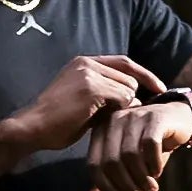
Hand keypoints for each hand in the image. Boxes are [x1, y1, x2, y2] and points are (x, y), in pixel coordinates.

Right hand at [8, 55, 163, 154]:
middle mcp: (87, 62)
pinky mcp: (91, 88)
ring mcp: (89, 73)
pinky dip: (118, 110)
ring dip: (122, 106)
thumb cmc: (56, 122)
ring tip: (104, 119)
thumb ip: (106, 95)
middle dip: (134, 95)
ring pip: (128, 88)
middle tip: (133, 112)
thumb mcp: (83, 102)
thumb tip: (136, 99)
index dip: (143, 74)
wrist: (32, 128)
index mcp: (83, 62)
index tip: (158, 87)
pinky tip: (101, 119)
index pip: (124, 62)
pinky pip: (122, 98)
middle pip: (129, 76)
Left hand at [84, 99, 191, 190]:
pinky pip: (150, 144)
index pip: (94, 165)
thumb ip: (109, 183)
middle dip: (126, 188)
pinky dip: (154, 163)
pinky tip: (158, 171)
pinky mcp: (155, 117)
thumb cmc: (148, 147)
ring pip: (130, 155)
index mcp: (100, 132)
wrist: (177, 121)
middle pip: (111, 162)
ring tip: (151, 190)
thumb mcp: (127, 166)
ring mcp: (134, 116)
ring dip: (141, 178)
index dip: (105, 189)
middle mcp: (113, 121)